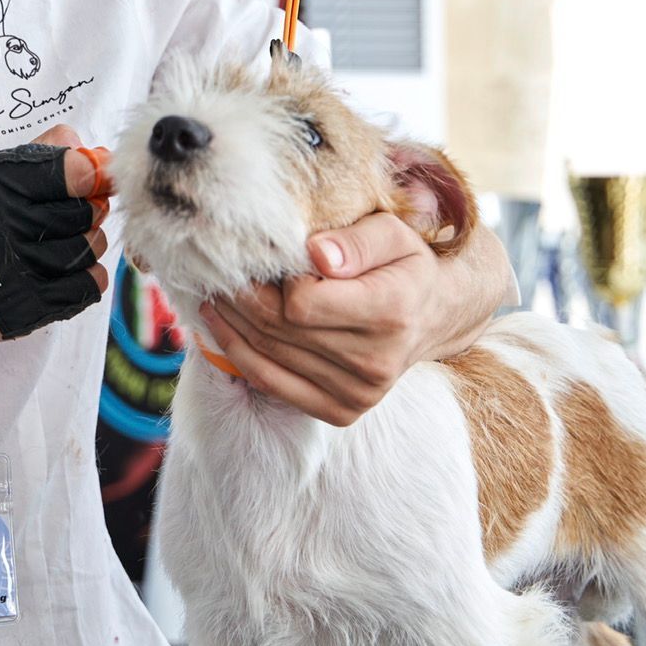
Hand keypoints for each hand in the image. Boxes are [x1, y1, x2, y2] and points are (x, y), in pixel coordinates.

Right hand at [0, 124, 109, 348]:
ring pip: (91, 247)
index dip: (92, 173)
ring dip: (87, 242)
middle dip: (89, 208)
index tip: (92, 178)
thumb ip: (38, 155)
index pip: (72, 171)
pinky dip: (87, 276)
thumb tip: (87, 147)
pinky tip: (67, 269)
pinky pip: (88, 286)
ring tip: (64, 240)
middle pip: (87, 210)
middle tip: (75, 211)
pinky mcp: (34, 305)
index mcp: (2, 186)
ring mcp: (24, 269)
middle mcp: (12, 225)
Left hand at [196, 215, 511, 426]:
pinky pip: (273, 386)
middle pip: (280, 331)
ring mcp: (359, 394)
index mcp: (391, 312)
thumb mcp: (392, 233)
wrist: (432, 316)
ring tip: (213, 296)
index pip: (303, 304)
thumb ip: (355, 241)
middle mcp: (376, 362)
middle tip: (217, 272)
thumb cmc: (404, 265)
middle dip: (240, 299)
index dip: (278, 279)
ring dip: (230, 326)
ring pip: (268, 358)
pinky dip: (240, 356)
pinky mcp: (342, 412)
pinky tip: (222, 328)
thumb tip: (316, 254)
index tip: (273, 259)